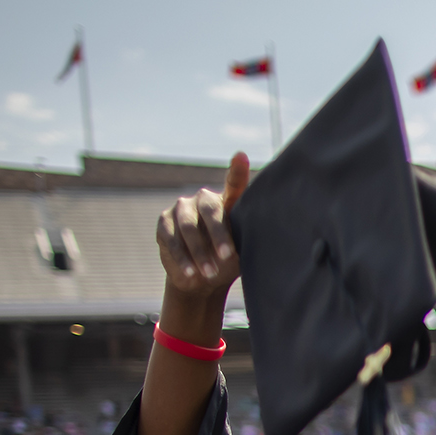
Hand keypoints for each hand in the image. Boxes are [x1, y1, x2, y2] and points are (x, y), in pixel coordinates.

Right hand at [155, 154, 248, 298]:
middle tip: (227, 257)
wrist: (200, 278)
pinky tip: (191, 273)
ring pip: (188, 227)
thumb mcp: (242, 250)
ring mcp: (181, 208)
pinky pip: (172, 239)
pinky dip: (182, 258)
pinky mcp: (164, 222)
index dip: (237, 170)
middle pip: (210, 210)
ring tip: (210, 274)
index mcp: (226, 202)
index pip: (233, 183)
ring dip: (200, 253)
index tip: (241, 157)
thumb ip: (248, 236)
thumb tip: (271, 235)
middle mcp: (203, 199)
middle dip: (219, 236)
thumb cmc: (227, 260)